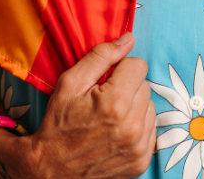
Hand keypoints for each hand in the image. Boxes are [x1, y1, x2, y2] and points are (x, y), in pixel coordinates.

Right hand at [0, 33, 154, 178]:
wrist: (52, 169)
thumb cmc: (59, 123)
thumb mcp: (71, 82)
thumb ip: (102, 55)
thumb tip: (128, 38)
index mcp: (115, 104)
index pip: (138, 65)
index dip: (121, 68)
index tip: (105, 80)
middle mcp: (132, 127)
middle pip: (145, 85)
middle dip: (128, 86)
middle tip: (104, 99)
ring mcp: (138, 148)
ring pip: (150, 106)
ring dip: (134, 106)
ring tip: (110, 116)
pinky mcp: (141, 161)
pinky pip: (151, 129)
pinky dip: (137, 126)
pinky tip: (117, 130)